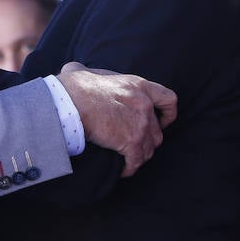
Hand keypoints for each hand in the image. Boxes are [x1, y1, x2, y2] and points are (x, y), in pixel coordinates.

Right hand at [56, 61, 177, 176]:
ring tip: (127, 160)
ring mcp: (141, 124)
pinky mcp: (131, 141)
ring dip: (138, 156)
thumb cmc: (74, 87)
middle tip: (135, 145)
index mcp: (139, 85)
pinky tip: (121, 170)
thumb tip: (73, 70)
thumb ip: (89, 73)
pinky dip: (129, 168)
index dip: (168, 115)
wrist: (70, 102)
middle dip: (147, 141)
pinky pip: (136, 161)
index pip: (169, 99)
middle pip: (157, 131)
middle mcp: (145, 104)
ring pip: (149, 149)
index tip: (162, 122)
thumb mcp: (87, 71)